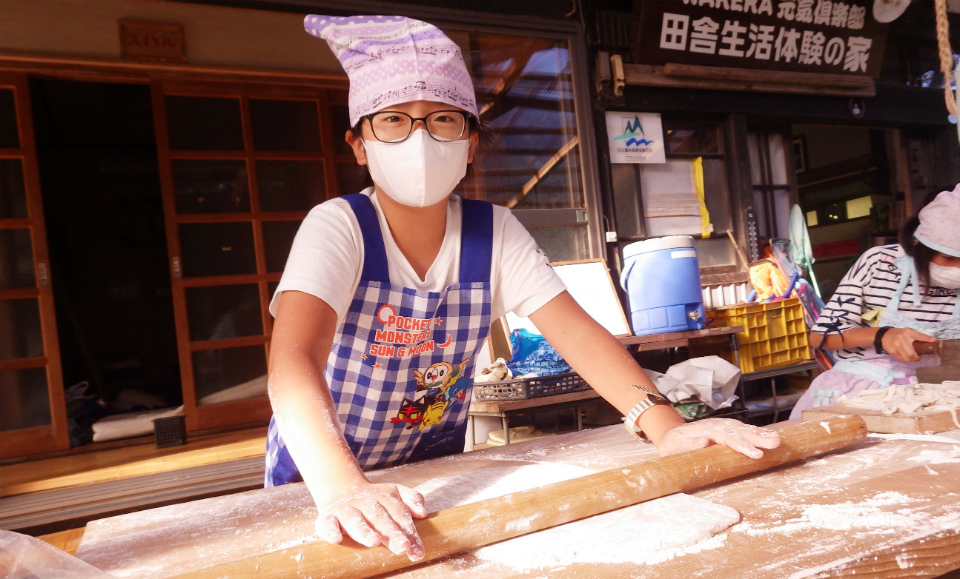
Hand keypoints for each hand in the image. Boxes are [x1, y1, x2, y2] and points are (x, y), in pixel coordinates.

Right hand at [314, 482, 426, 560]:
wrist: (342, 490)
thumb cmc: (375, 501)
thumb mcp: (395, 494)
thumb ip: (411, 499)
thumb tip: (422, 513)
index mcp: (384, 499)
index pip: (400, 516)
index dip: (409, 533)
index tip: (417, 551)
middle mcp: (365, 503)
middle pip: (380, 518)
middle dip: (392, 533)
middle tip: (403, 547)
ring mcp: (346, 509)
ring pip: (355, 520)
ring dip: (364, 530)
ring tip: (374, 541)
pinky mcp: (327, 517)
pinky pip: (327, 523)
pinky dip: (330, 530)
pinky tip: (336, 539)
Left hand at [656, 418, 780, 458]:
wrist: (670, 436)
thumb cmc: (672, 446)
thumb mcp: (674, 446)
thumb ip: (687, 444)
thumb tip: (702, 441)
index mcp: (705, 430)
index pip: (727, 437)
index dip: (742, 445)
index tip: (756, 453)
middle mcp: (715, 425)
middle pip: (738, 430)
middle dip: (757, 437)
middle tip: (775, 443)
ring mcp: (721, 426)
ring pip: (742, 428)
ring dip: (760, 434)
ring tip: (777, 440)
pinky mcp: (725, 429)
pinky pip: (742, 430)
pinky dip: (756, 432)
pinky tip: (769, 436)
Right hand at [882, 327, 935, 362]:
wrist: (884, 336)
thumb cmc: (899, 334)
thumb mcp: (909, 332)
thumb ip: (920, 336)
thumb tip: (934, 340)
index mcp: (908, 332)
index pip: (919, 336)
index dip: (926, 339)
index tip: (934, 341)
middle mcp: (902, 339)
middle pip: (911, 353)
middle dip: (916, 358)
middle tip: (918, 357)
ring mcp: (896, 346)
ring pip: (907, 358)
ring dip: (911, 359)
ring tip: (911, 357)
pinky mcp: (892, 351)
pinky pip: (901, 359)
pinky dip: (905, 360)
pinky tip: (905, 356)